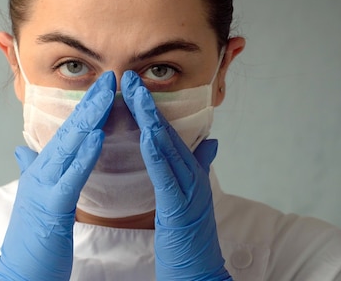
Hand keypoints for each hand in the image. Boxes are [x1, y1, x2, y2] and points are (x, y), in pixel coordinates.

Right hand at [0, 72, 115, 280]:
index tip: (106, 87)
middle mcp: (41, 173)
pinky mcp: (51, 208)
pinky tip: (97, 136)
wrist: (19, 275)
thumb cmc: (32, 241)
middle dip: (91, 103)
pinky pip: (71, 177)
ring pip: (69, 146)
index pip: (68, 132)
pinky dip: (84, 155)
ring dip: (89, 119)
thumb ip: (30, 170)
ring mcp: (43, 188)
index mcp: (43, 171)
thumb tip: (22, 149)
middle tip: (111, 78)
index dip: (87, 108)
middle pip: (70, 131)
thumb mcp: (34, 199)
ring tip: (108, 95)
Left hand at [121, 71, 230, 280]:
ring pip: (169, 149)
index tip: (133, 87)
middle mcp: (192, 177)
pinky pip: (167, 177)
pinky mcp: (181, 208)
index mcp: (189, 174)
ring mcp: (189, 191)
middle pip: (168, 134)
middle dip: (148, 105)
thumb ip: (198, 169)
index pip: (168, 135)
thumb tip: (210, 143)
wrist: (200, 274)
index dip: (151, 109)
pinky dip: (157, 155)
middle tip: (130, 79)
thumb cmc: (190, 241)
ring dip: (151, 121)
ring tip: (135, 96)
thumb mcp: (192, 200)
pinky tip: (146, 137)